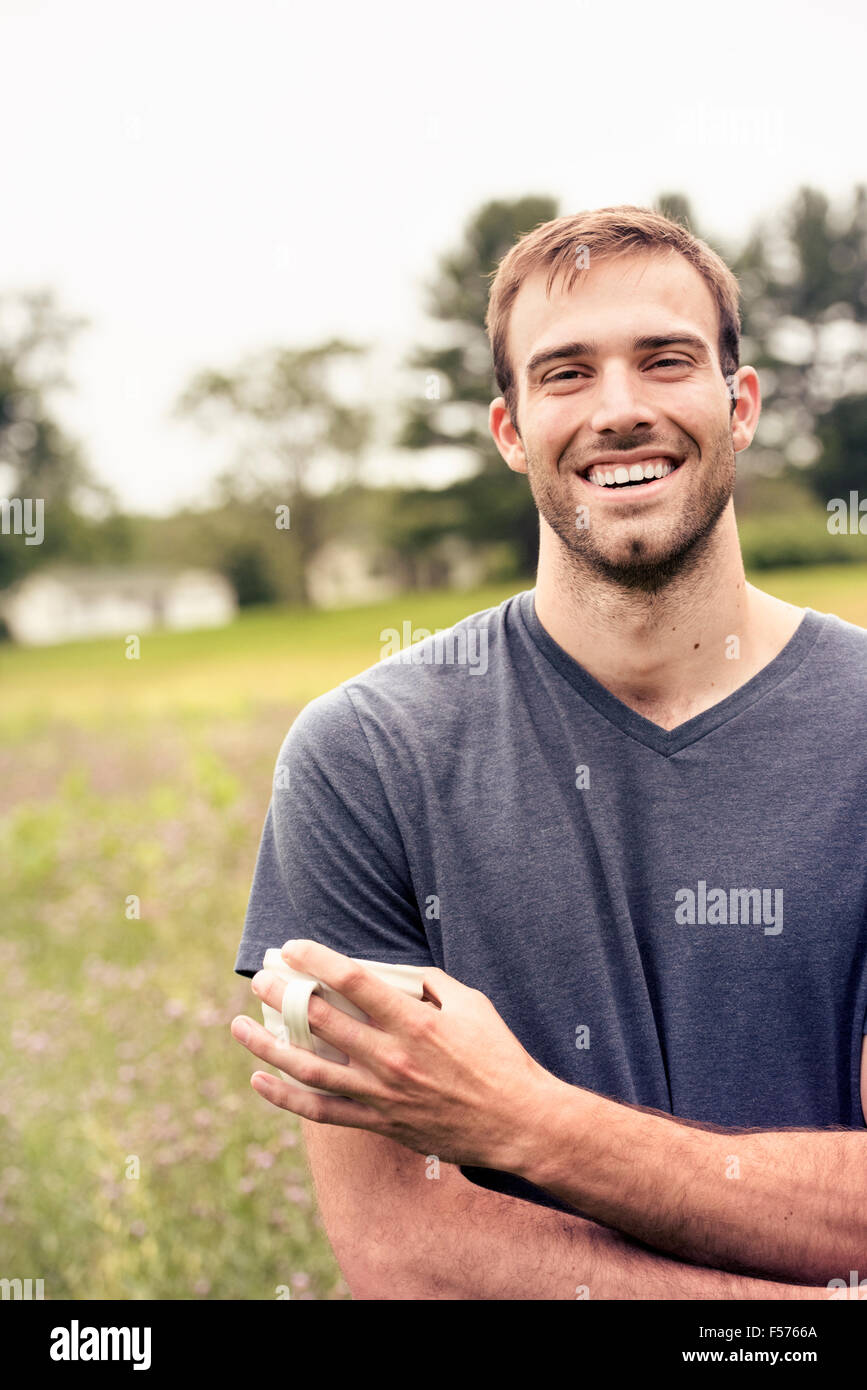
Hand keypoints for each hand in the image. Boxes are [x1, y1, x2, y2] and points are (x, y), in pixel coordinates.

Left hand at [230, 939, 558, 1170]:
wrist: (518, 1122)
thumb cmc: (499, 1057)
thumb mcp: (471, 1004)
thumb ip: (430, 982)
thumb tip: (392, 970)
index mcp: (414, 1020)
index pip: (352, 980)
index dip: (316, 959)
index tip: (291, 946)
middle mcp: (391, 1057)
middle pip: (320, 1019)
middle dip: (283, 993)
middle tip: (260, 977)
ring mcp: (381, 1094)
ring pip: (308, 1069)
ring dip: (268, 1045)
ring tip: (238, 1027)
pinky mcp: (379, 1123)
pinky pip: (321, 1113)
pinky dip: (285, 1098)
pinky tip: (260, 1080)